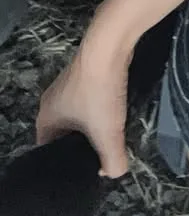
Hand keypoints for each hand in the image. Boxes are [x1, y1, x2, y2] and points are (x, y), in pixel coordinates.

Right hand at [35, 41, 131, 178]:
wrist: (110, 43)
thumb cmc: (100, 91)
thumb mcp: (108, 133)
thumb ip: (112, 161)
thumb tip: (114, 173)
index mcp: (45, 120)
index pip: (49, 153)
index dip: (66, 165)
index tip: (85, 170)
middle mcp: (51, 102)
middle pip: (65, 135)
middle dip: (82, 145)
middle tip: (101, 155)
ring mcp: (67, 84)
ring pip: (80, 115)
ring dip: (94, 124)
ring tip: (111, 134)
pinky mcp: (85, 72)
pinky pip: (90, 98)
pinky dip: (101, 106)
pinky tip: (116, 109)